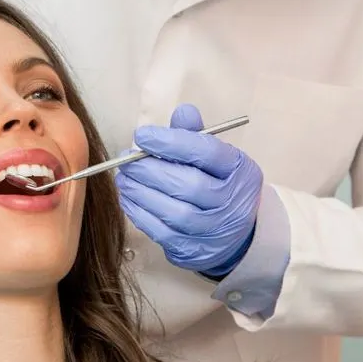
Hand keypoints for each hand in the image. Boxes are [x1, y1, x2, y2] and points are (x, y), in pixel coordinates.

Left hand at [115, 104, 261, 274]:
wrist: (234, 233)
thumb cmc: (218, 184)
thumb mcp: (215, 157)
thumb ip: (195, 135)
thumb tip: (183, 112)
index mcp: (239, 170)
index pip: (206, 152)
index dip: (171, 142)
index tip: (142, 136)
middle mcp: (231, 201)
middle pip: (189, 184)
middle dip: (150, 170)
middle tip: (125, 160)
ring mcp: (213, 229)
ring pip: (174, 211)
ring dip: (141, 192)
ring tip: (123, 178)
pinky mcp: (193, 249)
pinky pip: (162, 232)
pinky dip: (140, 214)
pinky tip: (129, 198)